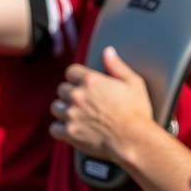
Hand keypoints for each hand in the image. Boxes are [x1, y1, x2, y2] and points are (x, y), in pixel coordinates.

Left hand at [49, 48, 153, 162]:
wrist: (132, 139)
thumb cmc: (136, 111)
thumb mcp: (133, 82)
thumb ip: (117, 66)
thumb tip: (108, 52)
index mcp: (91, 80)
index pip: (71, 71)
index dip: (77, 76)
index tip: (81, 82)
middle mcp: (77, 96)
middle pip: (61, 89)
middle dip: (70, 92)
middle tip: (82, 99)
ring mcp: (71, 115)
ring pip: (55, 107)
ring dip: (64, 109)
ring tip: (76, 113)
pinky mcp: (69, 133)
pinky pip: (54, 128)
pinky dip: (60, 128)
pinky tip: (72, 126)